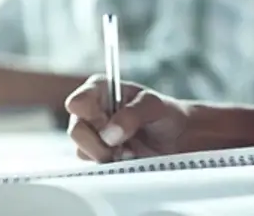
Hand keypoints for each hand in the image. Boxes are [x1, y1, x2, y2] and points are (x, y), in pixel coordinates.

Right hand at [66, 75, 217, 161]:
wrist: (177, 138)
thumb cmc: (165, 114)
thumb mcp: (154, 106)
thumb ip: (133, 114)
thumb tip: (109, 133)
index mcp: (102, 89)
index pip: (79, 99)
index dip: (88, 113)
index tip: (105, 122)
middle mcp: (94, 110)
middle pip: (76, 128)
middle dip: (98, 140)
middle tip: (121, 141)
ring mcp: (94, 134)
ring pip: (82, 149)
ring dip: (106, 153)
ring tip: (128, 148)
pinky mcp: (98, 154)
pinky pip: (91, 164)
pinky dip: (109, 163)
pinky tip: (126, 157)